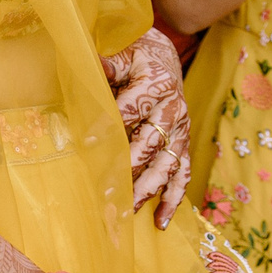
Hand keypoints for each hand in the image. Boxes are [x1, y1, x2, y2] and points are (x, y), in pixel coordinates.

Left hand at [101, 30, 190, 225]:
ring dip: (149, 188)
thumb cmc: (135, 54)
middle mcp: (173, 110)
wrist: (164, 57)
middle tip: (108, 188)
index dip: (111, 126)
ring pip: (168, 164)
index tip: (89, 145)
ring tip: (130, 209)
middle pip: (151, 142)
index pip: (130, 108)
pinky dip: (173, 199)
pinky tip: (160, 221)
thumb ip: (108, 61)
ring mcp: (181, 131)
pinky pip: (182, 175)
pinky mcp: (183, 146)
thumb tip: (88, 61)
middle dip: (130, 166)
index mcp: (156, 83)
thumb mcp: (122, 50)